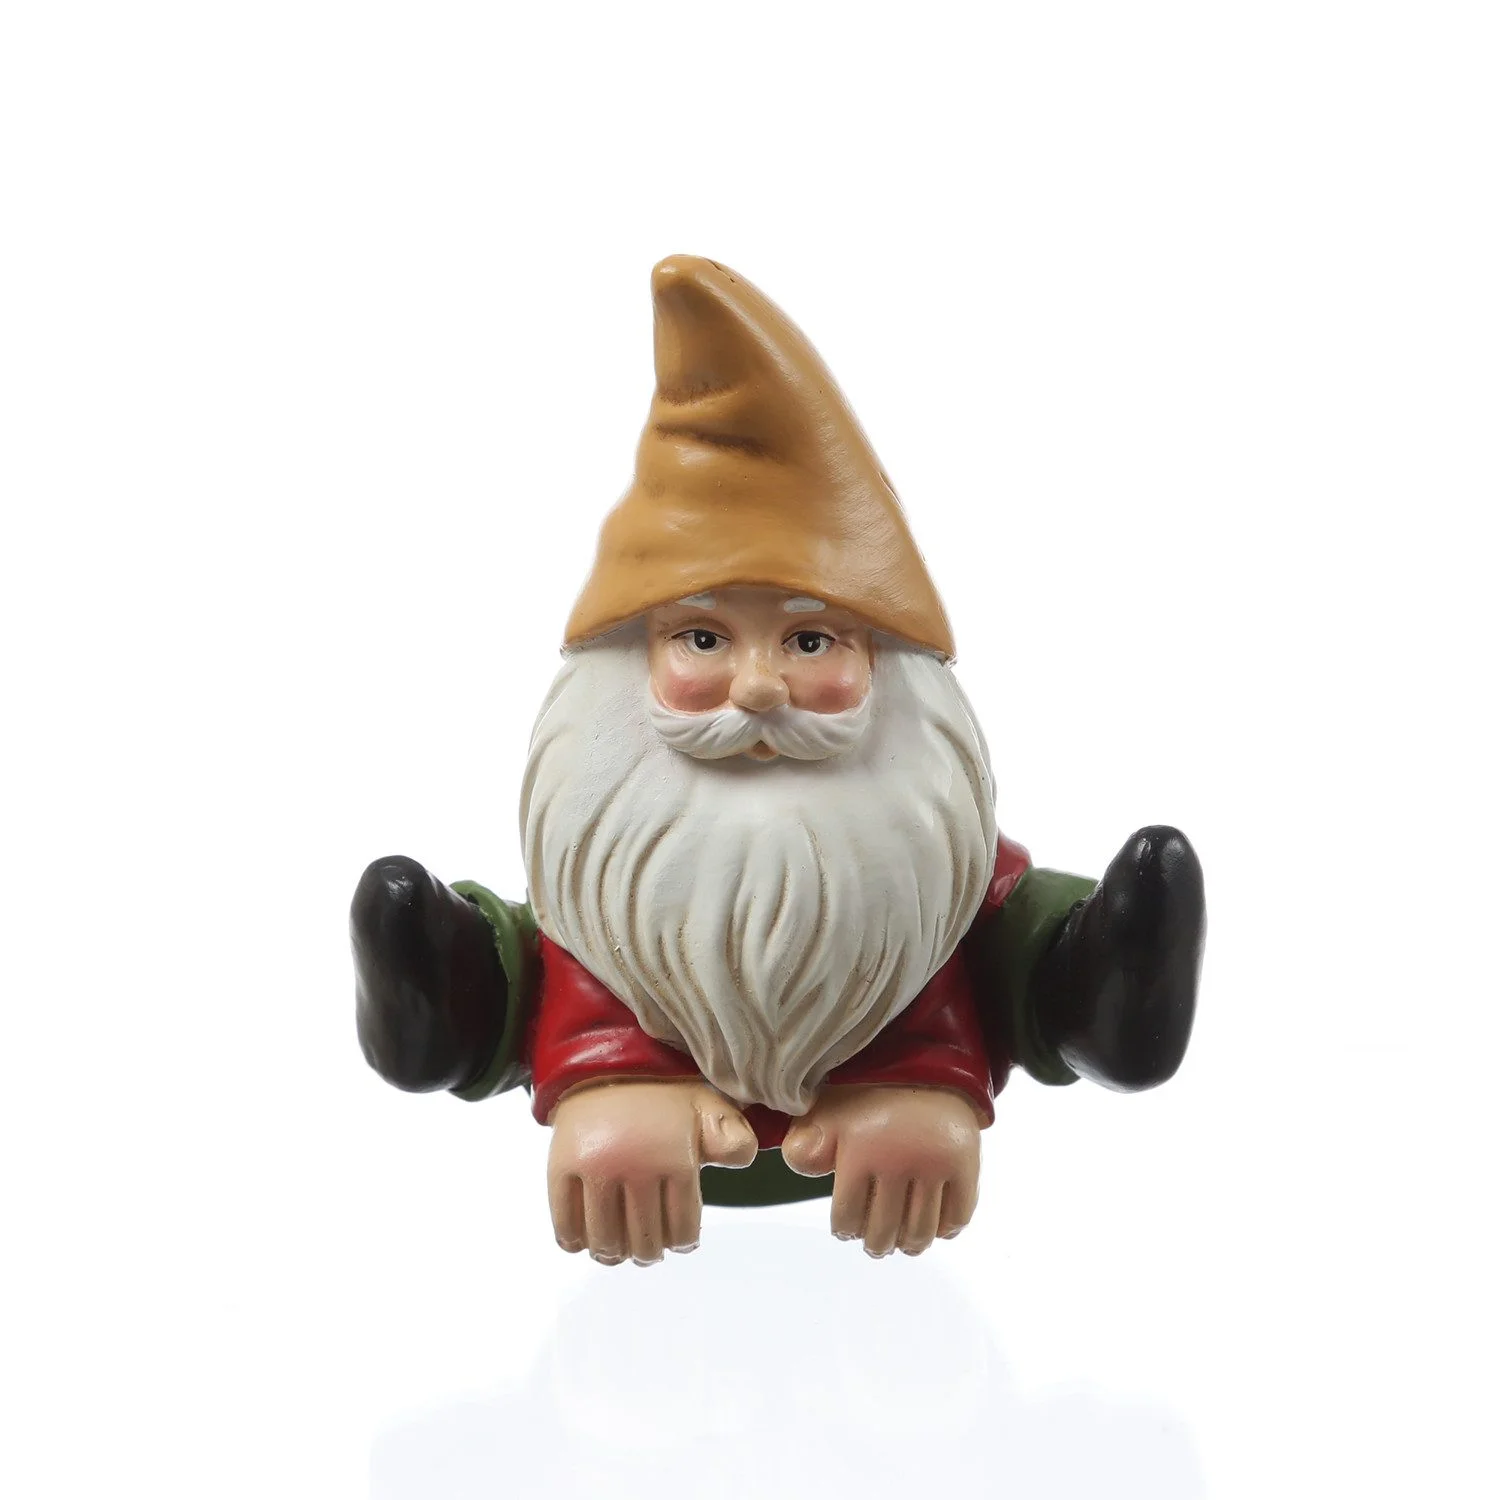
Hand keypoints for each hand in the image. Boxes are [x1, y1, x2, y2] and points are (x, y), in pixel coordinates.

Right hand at [547, 1079, 757, 1264]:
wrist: (606, 1066)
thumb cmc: (663, 1097)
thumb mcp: (707, 1108)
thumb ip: (732, 1137)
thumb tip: (743, 1157)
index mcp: (675, 1157)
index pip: (681, 1232)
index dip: (681, 1243)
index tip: (677, 1241)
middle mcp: (634, 1165)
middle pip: (643, 1242)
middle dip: (648, 1252)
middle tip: (648, 1248)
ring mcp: (595, 1168)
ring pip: (605, 1241)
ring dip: (614, 1253)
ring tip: (619, 1248)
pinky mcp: (561, 1167)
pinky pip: (567, 1227)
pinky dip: (576, 1242)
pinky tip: (587, 1239)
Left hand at [781, 1085, 981, 1256]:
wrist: (928, 1068)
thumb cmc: (873, 1096)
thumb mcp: (830, 1113)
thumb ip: (807, 1141)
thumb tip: (796, 1161)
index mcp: (860, 1150)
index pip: (848, 1219)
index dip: (845, 1230)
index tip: (849, 1228)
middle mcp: (898, 1159)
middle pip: (885, 1232)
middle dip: (877, 1243)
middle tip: (876, 1242)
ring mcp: (935, 1164)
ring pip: (921, 1232)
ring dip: (910, 1244)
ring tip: (902, 1240)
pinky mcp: (966, 1165)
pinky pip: (957, 1217)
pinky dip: (945, 1229)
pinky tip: (934, 1225)